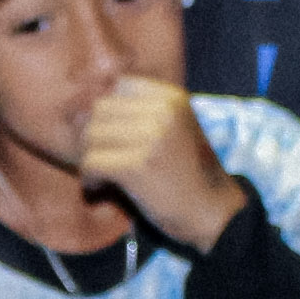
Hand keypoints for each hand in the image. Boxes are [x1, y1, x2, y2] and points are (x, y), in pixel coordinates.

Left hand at [77, 76, 248, 253]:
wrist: (213, 212)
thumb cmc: (190, 173)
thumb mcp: (176, 129)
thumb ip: (144, 113)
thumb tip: (86, 111)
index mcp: (172, 98)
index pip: (120, 87)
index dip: (111, 112)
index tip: (113, 136)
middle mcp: (162, 111)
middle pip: (101, 110)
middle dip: (95, 135)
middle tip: (101, 158)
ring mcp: (150, 137)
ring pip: (91, 136)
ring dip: (90, 157)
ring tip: (101, 176)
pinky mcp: (137, 166)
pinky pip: (91, 162)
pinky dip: (89, 179)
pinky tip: (99, 188)